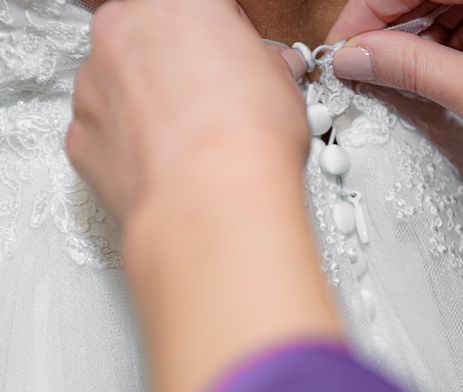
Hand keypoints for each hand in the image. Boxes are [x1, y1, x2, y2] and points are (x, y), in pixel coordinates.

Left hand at [68, 0, 308, 224]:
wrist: (212, 203)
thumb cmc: (246, 141)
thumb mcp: (283, 87)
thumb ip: (268, 68)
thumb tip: (271, 72)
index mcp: (178, 2)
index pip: (200, 6)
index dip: (223, 36)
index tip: (233, 59)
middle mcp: (124, 32)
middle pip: (150, 38)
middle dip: (177, 64)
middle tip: (210, 100)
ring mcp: (94, 84)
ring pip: (121, 83)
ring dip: (148, 102)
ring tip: (188, 141)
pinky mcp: (80, 135)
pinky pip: (106, 129)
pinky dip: (129, 144)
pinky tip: (163, 164)